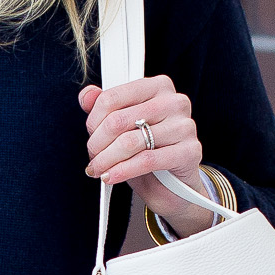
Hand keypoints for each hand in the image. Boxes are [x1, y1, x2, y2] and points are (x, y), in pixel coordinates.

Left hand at [79, 74, 213, 238]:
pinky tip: (111, 177)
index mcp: (158, 86)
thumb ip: (106, 108)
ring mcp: (184, 126)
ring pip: (130, 142)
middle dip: (98, 144)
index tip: (91, 136)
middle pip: (118, 120)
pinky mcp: (188, 151)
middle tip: (93, 158)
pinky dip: (123, 171)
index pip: (113, 97)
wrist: (173, 187)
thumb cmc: (149, 153)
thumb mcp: (124, 128)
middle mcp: (173, 102)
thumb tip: (86, 95)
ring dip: (106, 160)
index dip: (94, 121)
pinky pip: (146, 161)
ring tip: (99, 170)